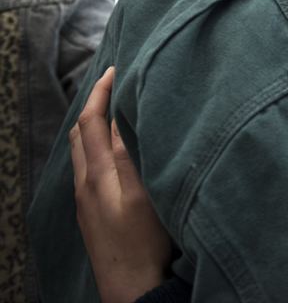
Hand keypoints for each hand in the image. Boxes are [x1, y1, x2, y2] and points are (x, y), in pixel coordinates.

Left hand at [70, 67, 170, 302]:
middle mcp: (86, 184)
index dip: (102, 91)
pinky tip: (117, 153)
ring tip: (116, 111)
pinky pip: (90, 168)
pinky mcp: (95, 215)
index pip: (92, 120)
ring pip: (84, 151)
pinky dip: (100, 147)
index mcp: (97, 174)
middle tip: (115, 84)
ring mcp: (88, 201)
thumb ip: (130, 155)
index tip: (116, 68)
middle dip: (95, 104)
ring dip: (96, 125)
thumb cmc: (144, 245)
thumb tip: (121, 118)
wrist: (133, 290)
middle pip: (82, 133)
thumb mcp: (142, 194)